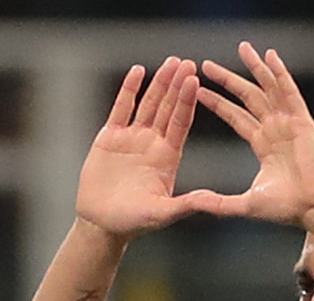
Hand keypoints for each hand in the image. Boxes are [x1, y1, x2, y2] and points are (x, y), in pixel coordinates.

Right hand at [76, 57, 203, 239]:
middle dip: (177, 85)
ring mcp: (132, 137)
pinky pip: (121, 109)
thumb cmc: (132, 222)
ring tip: (170, 62)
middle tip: (187, 62)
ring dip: (158, 83)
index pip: (180, 122)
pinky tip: (137, 72)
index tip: (194, 81)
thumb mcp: (162, 214)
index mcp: (168, 156)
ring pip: (148, 104)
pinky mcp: (110, 138)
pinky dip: (128, 90)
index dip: (186, 102)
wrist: (101, 224)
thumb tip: (212, 200)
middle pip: (167, 107)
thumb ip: (186, 204)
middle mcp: (153, 142)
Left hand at [180, 44, 313, 227]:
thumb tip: (194, 202)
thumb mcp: (245, 205)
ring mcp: (289, 122)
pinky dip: (279, 73)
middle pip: (247, 97)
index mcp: (263, 143)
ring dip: (254, 68)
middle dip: (228, 80)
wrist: (313, 208)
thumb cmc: (286, 209)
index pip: (235, 117)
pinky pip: (289, 92)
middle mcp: (274, 128)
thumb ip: (219, 203)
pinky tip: (270, 56)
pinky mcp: (302, 121)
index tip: (200, 90)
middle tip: (207, 64)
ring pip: (267, 88)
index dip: (218, 103)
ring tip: (242, 48)